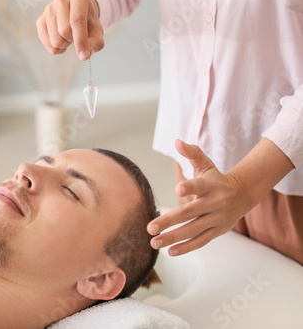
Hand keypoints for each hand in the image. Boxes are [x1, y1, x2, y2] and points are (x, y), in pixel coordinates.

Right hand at [36, 0, 104, 59]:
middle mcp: (61, 0)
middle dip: (73, 40)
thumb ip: (95, 41)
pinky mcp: (41, 21)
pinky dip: (56, 48)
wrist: (77, 10)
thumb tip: (84, 55)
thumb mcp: (96, 28)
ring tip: (69, 36)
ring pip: (55, 40)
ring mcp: (48, 10)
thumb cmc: (87, 19)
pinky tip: (61, 40)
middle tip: (76, 35)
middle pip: (64, 32)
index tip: (83, 55)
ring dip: (65, 44)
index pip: (76, 20)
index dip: (80, 40)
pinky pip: (47, 44)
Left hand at [147, 140, 251, 255]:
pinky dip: (186, 247)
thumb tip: (177, 141)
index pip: (199, 186)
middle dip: (169, 221)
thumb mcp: (206, 164)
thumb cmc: (216, 179)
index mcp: (210, 185)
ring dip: (173, 238)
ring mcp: (216, 219)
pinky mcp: (217, 231)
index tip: (178, 189)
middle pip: (189, 213)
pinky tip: (170, 251)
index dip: (189, 187)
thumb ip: (192, 153)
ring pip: (193, 230)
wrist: (243, 194)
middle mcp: (214, 203)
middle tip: (150, 228)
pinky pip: (201, 241)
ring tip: (154, 242)